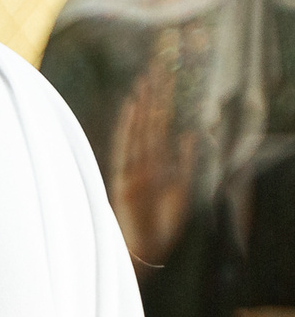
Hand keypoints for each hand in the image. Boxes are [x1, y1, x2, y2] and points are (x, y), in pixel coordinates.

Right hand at [112, 52, 194, 267]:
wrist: (144, 252)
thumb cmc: (161, 228)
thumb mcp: (182, 192)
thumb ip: (185, 163)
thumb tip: (192, 134)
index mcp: (159, 164)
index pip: (162, 125)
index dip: (165, 100)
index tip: (165, 75)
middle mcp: (145, 161)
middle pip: (151, 120)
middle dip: (155, 94)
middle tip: (156, 64)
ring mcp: (134, 168)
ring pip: (141, 129)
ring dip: (144, 104)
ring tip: (147, 78)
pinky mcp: (125, 178)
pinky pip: (127, 146)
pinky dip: (129, 127)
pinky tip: (133, 107)